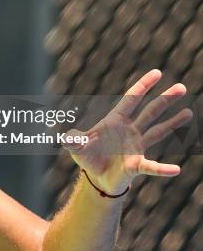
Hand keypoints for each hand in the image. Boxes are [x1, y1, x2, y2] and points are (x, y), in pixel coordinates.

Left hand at [63, 69, 192, 194]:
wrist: (96, 178)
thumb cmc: (88, 157)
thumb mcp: (76, 147)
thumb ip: (72, 140)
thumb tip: (63, 136)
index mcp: (116, 121)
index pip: (131, 99)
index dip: (143, 86)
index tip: (157, 73)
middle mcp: (130, 131)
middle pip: (150, 111)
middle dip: (165, 99)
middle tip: (181, 86)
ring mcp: (137, 147)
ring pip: (158, 132)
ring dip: (173, 123)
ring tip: (188, 112)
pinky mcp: (138, 165)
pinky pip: (152, 167)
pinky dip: (163, 169)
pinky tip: (175, 169)